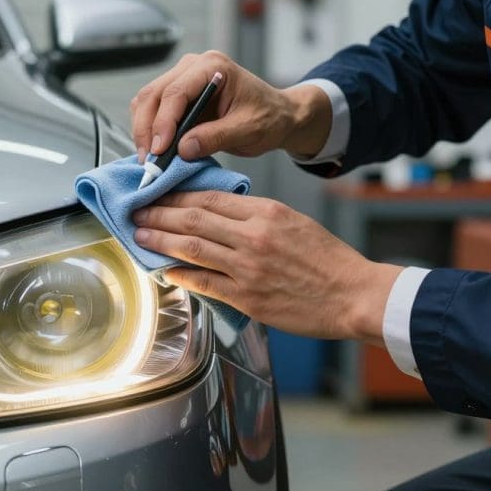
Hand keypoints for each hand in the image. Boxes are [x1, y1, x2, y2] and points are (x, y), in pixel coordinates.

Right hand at [130, 51, 332, 161]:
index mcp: (213, 66)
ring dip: (143, 130)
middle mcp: (192, 67)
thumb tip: (182, 149)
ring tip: (150, 159)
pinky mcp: (176, 95)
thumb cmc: (268, 117)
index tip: (159, 151)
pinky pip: (152, 109)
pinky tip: (155, 150)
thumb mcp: (248, 130)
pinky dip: (148, 130)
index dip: (163, 123)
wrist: (277, 116)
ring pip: (146, 101)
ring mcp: (182, 78)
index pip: (176, 92)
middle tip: (149, 161)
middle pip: (153, 95)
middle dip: (147, 129)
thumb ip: (215, 137)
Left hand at [132, 191, 402, 342]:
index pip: (210, 197)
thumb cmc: (328, 261)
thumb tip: (219, 213)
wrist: (353, 295)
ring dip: (161, 240)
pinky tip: (164, 269)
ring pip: (192, 247)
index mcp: (266, 212)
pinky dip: (181, 274)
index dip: (178, 196)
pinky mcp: (247, 296)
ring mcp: (248, 267)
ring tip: (140, 235)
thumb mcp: (294, 221)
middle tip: (137, 211)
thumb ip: (256, 216)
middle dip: (160, 213)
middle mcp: (254, 236)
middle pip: (194, 219)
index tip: (159, 194)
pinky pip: (204, 282)